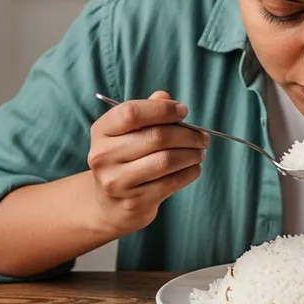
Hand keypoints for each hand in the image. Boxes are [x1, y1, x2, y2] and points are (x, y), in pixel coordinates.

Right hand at [87, 90, 208, 236]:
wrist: (111, 204)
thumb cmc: (127, 158)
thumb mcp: (129, 132)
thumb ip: (147, 111)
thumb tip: (167, 99)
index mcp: (101, 131)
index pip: (131, 113)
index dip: (162, 109)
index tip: (183, 111)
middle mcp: (103, 156)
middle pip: (156, 137)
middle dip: (188, 135)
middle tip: (203, 137)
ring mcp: (116, 182)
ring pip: (166, 160)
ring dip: (192, 154)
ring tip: (200, 152)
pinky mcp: (134, 202)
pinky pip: (171, 182)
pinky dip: (189, 172)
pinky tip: (194, 167)